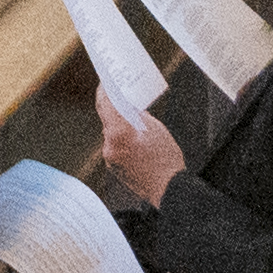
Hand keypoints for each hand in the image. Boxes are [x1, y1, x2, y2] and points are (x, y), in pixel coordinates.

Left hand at [94, 92, 185, 206]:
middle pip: (106, 119)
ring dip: (119, 126)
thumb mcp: (156, 129)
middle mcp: (110, 146)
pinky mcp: (114, 168)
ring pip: (111, 134)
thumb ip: (139, 115)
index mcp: (119, 133)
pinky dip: (121, 140)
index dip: (104, 90)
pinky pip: (114, 147)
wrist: (169, 190)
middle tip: (121, 97)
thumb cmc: (166, 162)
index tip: (105, 82)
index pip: (105, 104)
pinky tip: (134, 140)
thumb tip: (130, 107)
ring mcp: (110, 158)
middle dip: (113, 108)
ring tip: (134, 122)